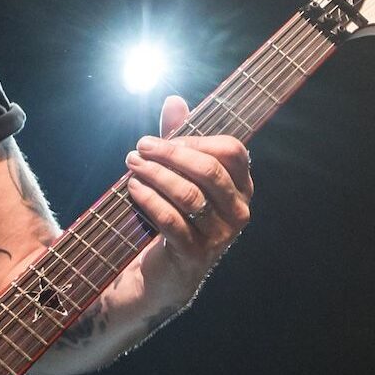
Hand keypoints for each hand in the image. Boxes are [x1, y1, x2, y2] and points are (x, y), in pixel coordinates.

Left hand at [123, 95, 252, 283]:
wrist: (163, 274)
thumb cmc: (175, 216)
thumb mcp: (178, 174)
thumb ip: (179, 138)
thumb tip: (175, 100)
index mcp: (242, 188)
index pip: (232, 151)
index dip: (196, 140)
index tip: (163, 139)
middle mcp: (238, 212)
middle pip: (209, 170)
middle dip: (171, 154)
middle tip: (140, 147)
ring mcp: (219, 236)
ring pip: (188, 194)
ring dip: (155, 174)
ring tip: (132, 164)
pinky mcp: (194, 254)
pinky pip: (171, 219)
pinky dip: (149, 199)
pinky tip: (132, 189)